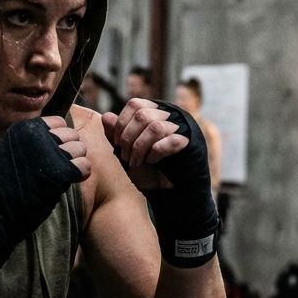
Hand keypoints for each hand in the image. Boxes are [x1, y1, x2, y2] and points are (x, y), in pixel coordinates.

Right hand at [0, 116, 88, 292]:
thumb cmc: (1, 185)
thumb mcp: (6, 151)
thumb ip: (28, 140)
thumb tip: (50, 132)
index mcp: (24, 128)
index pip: (58, 122)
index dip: (59, 137)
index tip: (53, 152)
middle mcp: (38, 137)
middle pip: (72, 134)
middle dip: (71, 149)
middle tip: (61, 165)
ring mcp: (50, 154)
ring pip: (81, 149)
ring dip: (77, 161)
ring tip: (66, 175)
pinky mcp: (61, 173)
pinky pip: (84, 165)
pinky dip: (82, 173)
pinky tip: (73, 180)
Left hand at [106, 99, 217, 267]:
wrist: (172, 193)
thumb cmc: (149, 172)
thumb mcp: (127, 153)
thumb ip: (117, 135)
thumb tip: (106, 117)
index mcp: (155, 113)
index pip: (135, 104)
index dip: (122, 123)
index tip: (116, 144)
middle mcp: (170, 116)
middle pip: (143, 114)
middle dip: (129, 138)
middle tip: (126, 158)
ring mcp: (183, 128)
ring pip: (156, 126)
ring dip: (140, 147)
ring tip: (136, 163)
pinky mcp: (191, 143)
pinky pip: (172, 140)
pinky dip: (156, 152)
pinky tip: (152, 162)